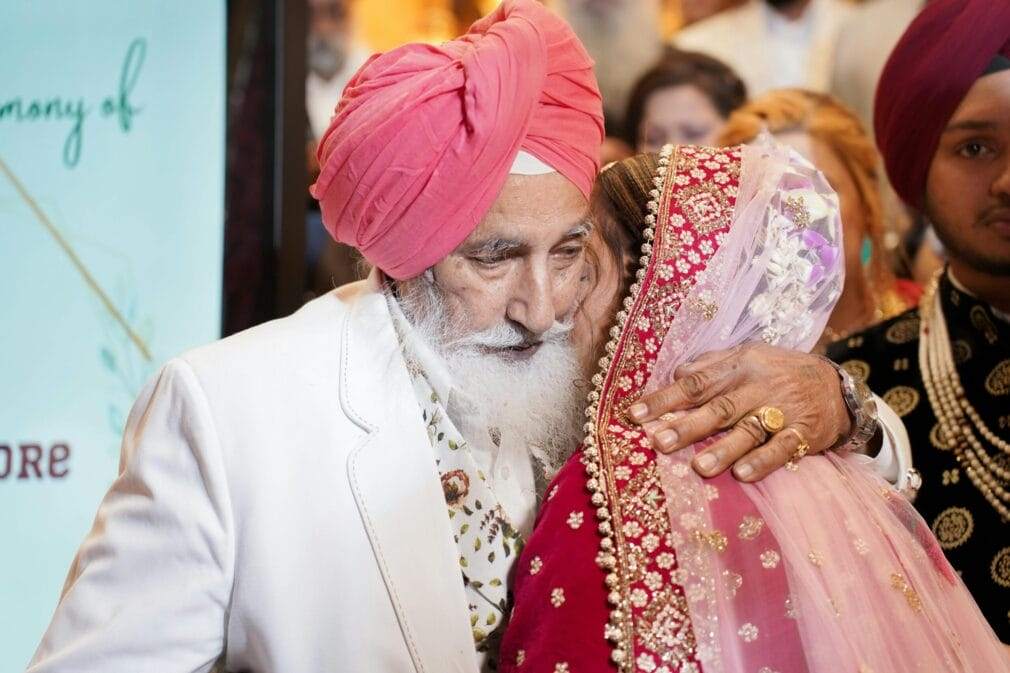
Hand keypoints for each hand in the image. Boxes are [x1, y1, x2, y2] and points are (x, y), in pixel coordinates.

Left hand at [629, 343, 851, 481]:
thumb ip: (712, 364)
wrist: (838, 386)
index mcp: (739, 367)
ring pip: (749, 430)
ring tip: (698, 467)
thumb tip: (677, 372)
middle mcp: (757, 388)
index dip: (665, 398)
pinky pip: (782, 448)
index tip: (634, 414)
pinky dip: (763, 461)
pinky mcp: (803, 434)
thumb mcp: (748, 356)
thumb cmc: (780, 372)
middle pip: (718, 408)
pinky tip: (743, 475)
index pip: (695, 383)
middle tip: (658, 442)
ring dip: (723, 449)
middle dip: (687, 426)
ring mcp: (782, 411)